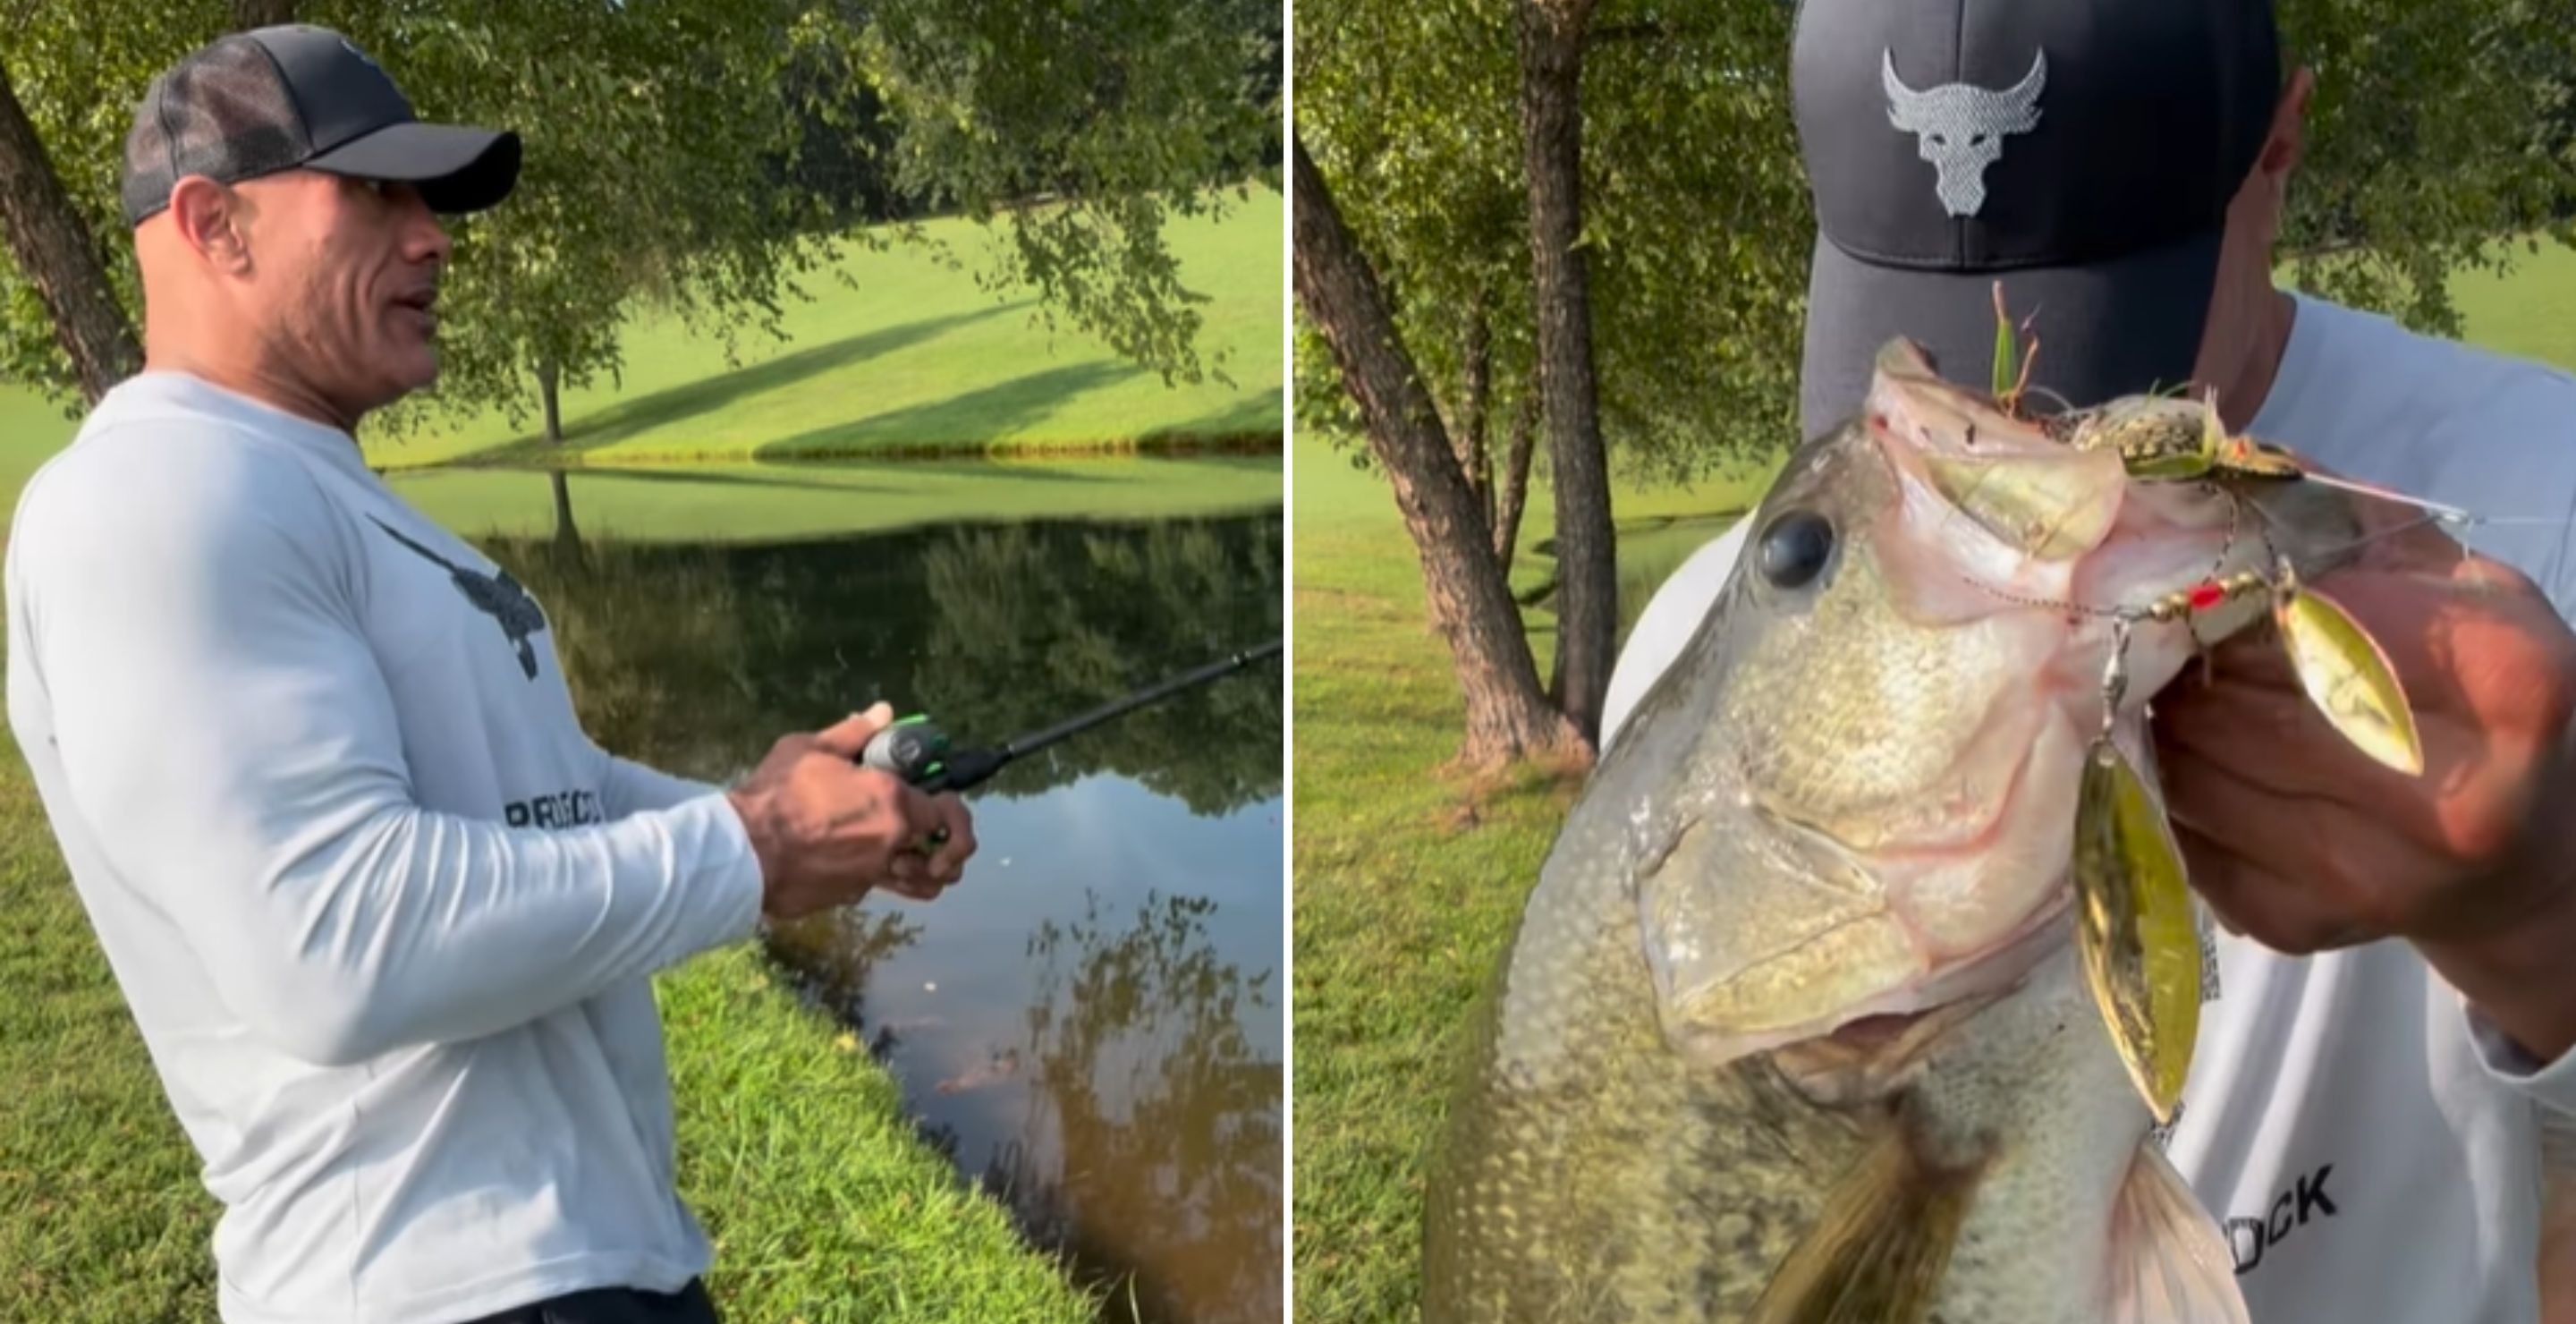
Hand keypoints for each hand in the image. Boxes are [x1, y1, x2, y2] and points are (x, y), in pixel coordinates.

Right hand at [726, 703, 978, 920]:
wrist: (742, 853)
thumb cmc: (776, 795)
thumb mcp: (810, 749)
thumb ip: (854, 733)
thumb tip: (883, 711)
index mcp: (892, 801)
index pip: (950, 812)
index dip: (953, 809)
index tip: (943, 804)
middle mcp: (892, 841)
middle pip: (947, 854)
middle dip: (949, 848)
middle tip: (936, 838)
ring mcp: (873, 874)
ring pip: (921, 882)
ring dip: (925, 873)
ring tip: (913, 859)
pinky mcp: (850, 896)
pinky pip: (875, 885)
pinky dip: (873, 875)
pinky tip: (850, 860)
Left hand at [2150, 511, 2575, 1057]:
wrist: (2522, 857)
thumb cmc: (2483, 696)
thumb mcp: (2460, 588)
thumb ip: (2348, 526)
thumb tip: (2204, 476)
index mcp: (2509, 684)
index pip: (2314, 616)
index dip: (2233, 589)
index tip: (2192, 569)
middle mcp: (2449, 800)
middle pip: (2240, 701)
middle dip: (2178, 654)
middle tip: (2146, 623)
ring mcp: (2369, 878)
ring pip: (2191, 768)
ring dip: (2154, 716)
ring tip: (2158, 680)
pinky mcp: (2296, 926)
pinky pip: (2176, 832)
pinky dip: (2158, 781)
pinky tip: (2179, 752)